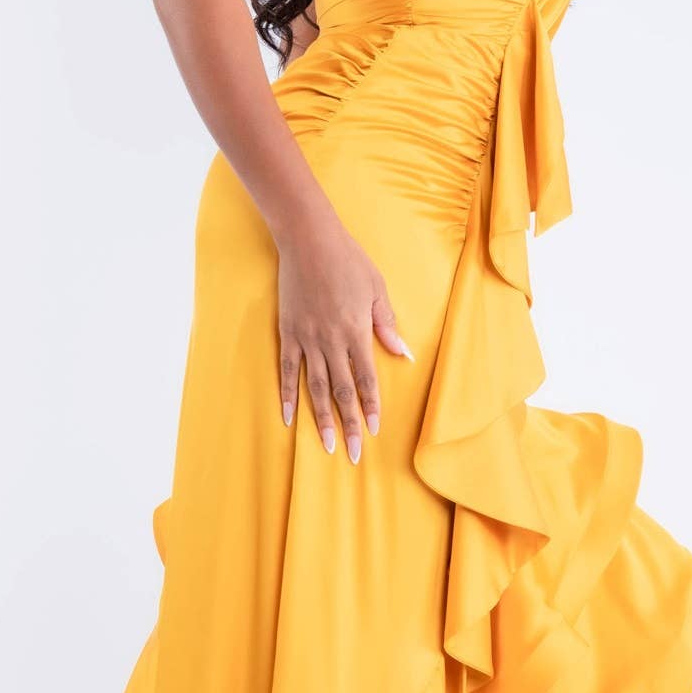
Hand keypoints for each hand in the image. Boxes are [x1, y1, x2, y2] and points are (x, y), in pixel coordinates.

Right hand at [274, 213, 414, 463]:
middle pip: (341, 391)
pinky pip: (287, 370)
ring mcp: (307, 338)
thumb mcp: (377, 289)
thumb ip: (387, 324)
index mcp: (357, 331)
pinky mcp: (288, 332)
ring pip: (315, 387)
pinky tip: (289, 417)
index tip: (375, 429)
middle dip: (349, 424)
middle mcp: (331, 340)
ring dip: (321, 418)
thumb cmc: (348, 260)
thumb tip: (404, 354)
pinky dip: (288, 395)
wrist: (308, 239)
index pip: (366, 378)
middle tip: (352, 453)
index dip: (371, 406)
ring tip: (328, 444)